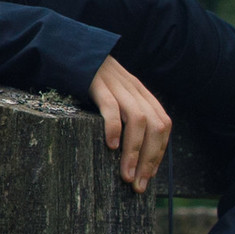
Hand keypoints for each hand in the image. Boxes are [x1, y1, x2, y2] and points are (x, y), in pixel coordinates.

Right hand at [89, 55, 169, 190]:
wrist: (72, 50)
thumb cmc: (91, 80)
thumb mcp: (116, 95)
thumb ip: (127, 114)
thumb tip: (129, 151)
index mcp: (143, 94)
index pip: (163, 125)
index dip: (158, 152)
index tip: (148, 176)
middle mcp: (135, 90)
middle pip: (155, 125)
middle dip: (149, 159)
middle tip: (138, 184)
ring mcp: (118, 86)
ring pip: (137, 121)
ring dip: (134, 152)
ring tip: (125, 174)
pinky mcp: (98, 84)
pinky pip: (111, 107)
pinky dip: (115, 128)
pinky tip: (110, 146)